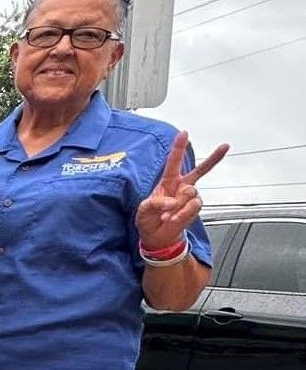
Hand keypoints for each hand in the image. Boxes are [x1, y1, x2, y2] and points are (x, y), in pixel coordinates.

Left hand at [135, 131, 228, 250]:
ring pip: (190, 193)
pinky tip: (173, 218)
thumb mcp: (144, 210)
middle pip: (200, 170)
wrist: (157, 236)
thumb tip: (171, 202)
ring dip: (177, 205)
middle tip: (225, 146)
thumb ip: (155, 203)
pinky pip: (192, 207)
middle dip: (213, 158)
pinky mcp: (195, 208)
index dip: (179, 147)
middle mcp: (182, 186)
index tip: (184, 133)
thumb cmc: (149, 219)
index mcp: (168, 181)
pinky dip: (181, 214)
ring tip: (167, 214)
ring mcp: (190, 197)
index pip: (174, 161)